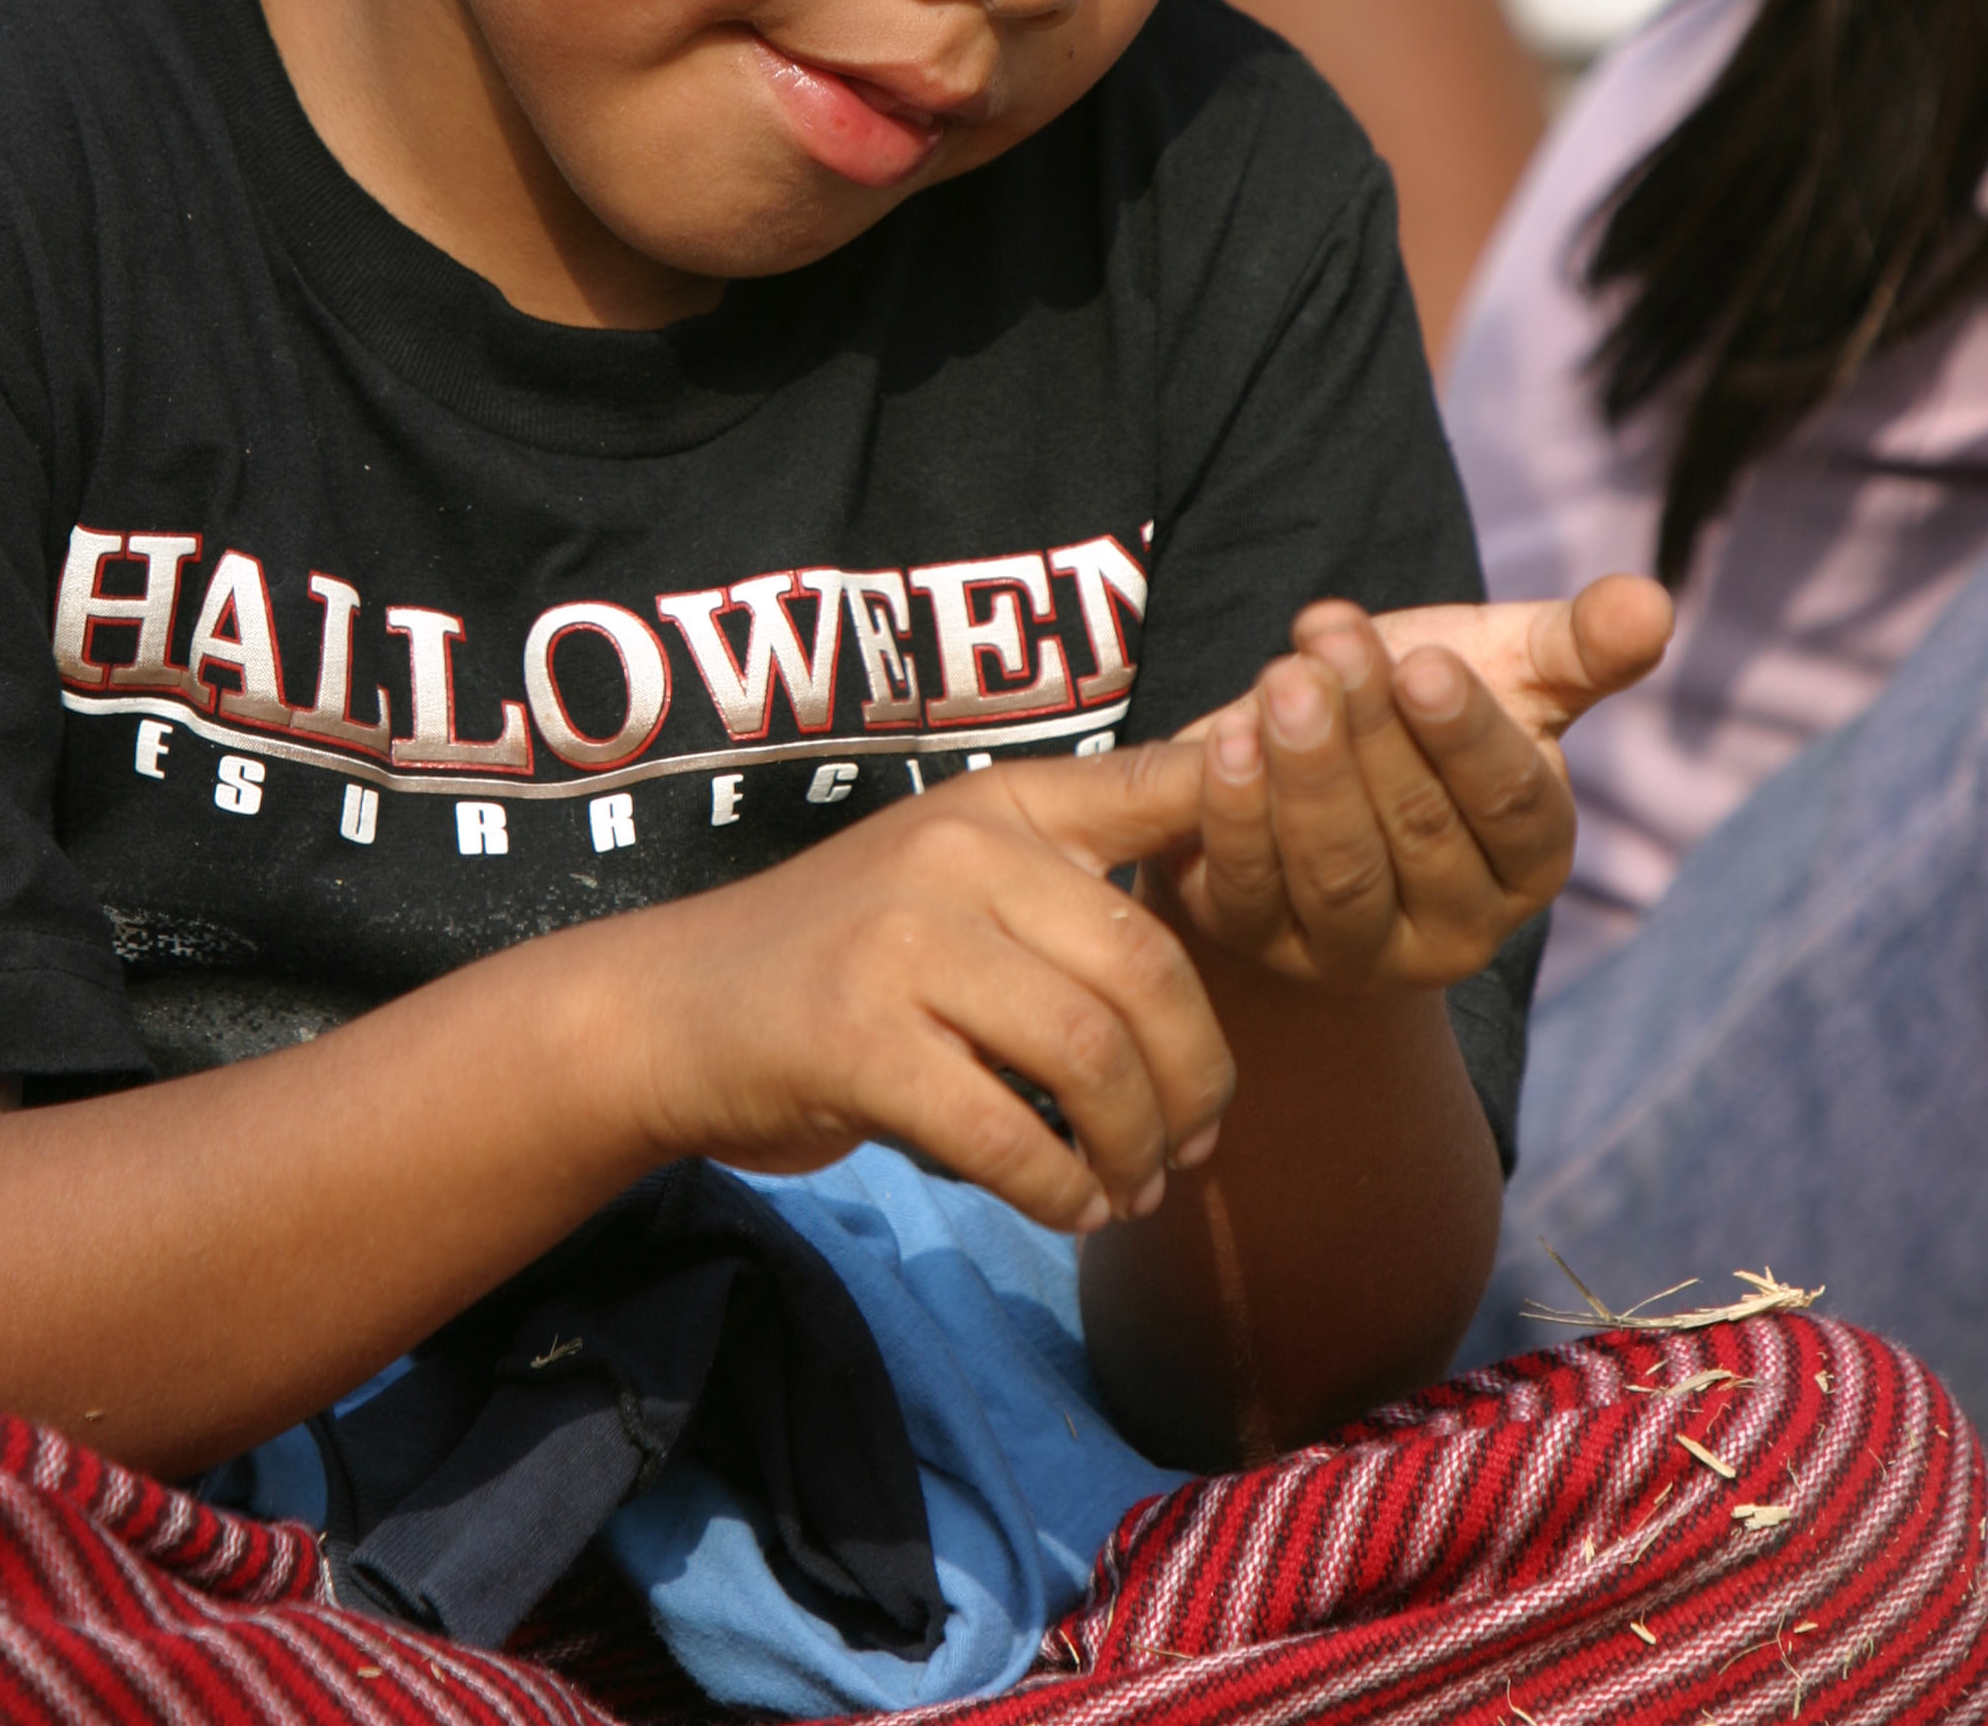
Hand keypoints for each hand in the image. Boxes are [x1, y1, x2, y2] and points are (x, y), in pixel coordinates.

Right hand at [628, 747, 1235, 1237]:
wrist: (676, 1008)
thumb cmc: (848, 953)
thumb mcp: (958, 874)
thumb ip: (1075, 869)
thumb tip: (1239, 854)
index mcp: (1001, 802)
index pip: (1160, 789)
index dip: (1253, 817)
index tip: (1317, 864)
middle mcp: (958, 850)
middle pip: (1145, 965)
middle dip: (1198, 1074)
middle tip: (1197, 1141)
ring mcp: (903, 941)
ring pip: (1089, 1054)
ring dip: (1134, 1144)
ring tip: (1135, 1184)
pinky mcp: (857, 1041)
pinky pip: (1004, 1131)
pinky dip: (1058, 1188)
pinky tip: (1070, 1204)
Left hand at [1166, 577, 1669, 991]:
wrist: (1305, 754)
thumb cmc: (1413, 707)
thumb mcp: (1499, 667)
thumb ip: (1578, 645)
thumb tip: (1652, 601)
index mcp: (1531, 860)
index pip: (1513, 807)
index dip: (1466, 734)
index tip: (1421, 663)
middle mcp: (1457, 930)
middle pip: (1420, 834)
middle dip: (1372, 730)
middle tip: (1332, 643)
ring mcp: (1357, 954)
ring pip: (1339, 873)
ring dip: (1308, 773)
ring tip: (1282, 681)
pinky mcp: (1263, 946)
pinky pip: (1250, 890)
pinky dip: (1235, 813)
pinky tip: (1225, 737)